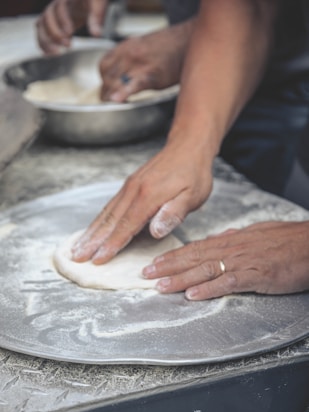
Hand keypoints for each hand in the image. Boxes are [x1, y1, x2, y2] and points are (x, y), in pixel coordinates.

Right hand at [36, 0, 108, 53]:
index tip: (69, 32)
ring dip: (46, 40)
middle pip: (47, 16)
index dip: (62, 20)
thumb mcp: (97, 6)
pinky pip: (42, 32)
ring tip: (56, 52)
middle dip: (55, 32)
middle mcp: (57, 5)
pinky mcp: (53, 23)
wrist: (88, 2)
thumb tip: (96, 34)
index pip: (60, 6)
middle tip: (67, 45)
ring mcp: (53, 14)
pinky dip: (43, 43)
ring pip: (41, 25)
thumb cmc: (93, 2)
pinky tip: (49, 54)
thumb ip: (96, 18)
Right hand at [71, 139, 212, 263]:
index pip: (126, 225)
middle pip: (109, 220)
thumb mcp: (193, 195)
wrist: (187, 146)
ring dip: (91, 231)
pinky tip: (93, 229)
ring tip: (78, 246)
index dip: (111, 245)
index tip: (98, 259)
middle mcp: (133, 191)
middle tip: (77, 257)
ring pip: (106, 213)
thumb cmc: (193, 174)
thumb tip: (155, 231)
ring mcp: (129, 187)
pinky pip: (110, 206)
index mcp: (148, 196)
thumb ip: (173, 213)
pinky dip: (98, 220)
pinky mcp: (129, 186)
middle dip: (92, 241)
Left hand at [100, 19, 192, 101]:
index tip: (105, 89)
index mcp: (126, 47)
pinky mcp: (150, 74)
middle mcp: (129, 54)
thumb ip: (130, 58)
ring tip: (114, 104)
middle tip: (108, 102)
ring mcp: (139, 64)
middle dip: (105, 92)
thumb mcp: (143, 46)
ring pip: (116, 83)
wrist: (187, 41)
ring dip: (112, 96)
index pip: (104, 66)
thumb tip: (122, 75)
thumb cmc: (169, 47)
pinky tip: (119, 100)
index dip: (102, 80)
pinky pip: (133, 85)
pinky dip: (124, 93)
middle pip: (108, 77)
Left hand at [142, 221, 308, 299]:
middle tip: (146, 274)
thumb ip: (235, 239)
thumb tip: (218, 239)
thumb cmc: (286, 240)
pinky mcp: (256, 275)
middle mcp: (232, 249)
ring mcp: (242, 262)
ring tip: (160, 286)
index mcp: (231, 240)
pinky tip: (192, 295)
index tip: (155, 262)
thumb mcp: (257, 234)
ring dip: (180, 278)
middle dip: (167, 267)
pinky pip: (228, 282)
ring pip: (205, 269)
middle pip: (193, 258)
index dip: (173, 256)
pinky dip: (209, 289)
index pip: (195, 248)